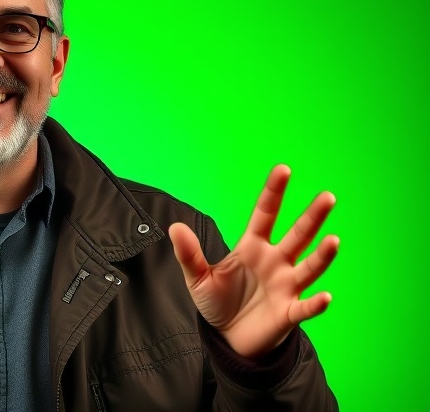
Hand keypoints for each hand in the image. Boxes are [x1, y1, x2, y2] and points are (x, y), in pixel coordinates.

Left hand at [168, 165, 338, 358]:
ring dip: (322, 255)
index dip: (274, 193)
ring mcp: (285, 286)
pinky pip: (305, 307)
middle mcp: (275, 262)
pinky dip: (315, 304)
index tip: (283, 169)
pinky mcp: (288, 313)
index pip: (265, 214)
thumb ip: (189, 254)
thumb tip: (175, 227)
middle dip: (312, 217)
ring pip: (308, 267)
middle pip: (298, 235)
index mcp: (252, 247)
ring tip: (333, 241)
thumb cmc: (218, 302)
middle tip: (327, 196)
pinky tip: (325, 297)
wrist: (229, 338)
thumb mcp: (198, 278)